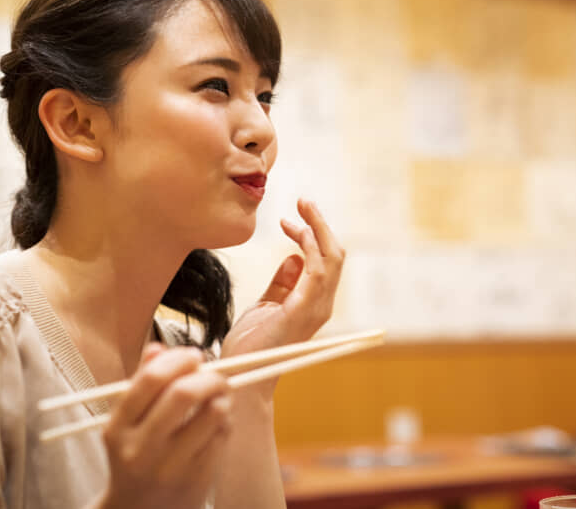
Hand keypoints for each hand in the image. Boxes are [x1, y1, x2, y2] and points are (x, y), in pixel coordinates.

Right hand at [98, 344, 230, 508]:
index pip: (151, 379)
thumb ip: (141, 384)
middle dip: (208, 374)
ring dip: (223, 395)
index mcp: (118, 429)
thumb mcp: (127, 423)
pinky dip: (226, 419)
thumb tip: (158, 348)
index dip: (179, 359)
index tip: (194, 355)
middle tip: (215, 373)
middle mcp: (141, 449)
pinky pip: (222, 434)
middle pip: (184, 393)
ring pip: (212, 413)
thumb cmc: (136, 456)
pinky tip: (218, 420)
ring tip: (220, 394)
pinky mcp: (196, 478)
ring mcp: (170, 466)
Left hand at [220, 199, 344, 391]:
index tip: (289, 221)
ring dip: (318, 229)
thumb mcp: (266, 305)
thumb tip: (293, 258)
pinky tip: (296, 233)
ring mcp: (315, 309)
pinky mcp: (302, 312)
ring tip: (302, 208)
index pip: (326, 261)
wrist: (240, 373)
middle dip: (321, 224)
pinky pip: (317, 273)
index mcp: (314, 303)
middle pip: (335, 255)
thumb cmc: (251, 344)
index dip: (314, 236)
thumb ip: (282, 283)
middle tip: (304, 201)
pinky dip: (312, 248)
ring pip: (331, 259)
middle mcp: (321, 305)